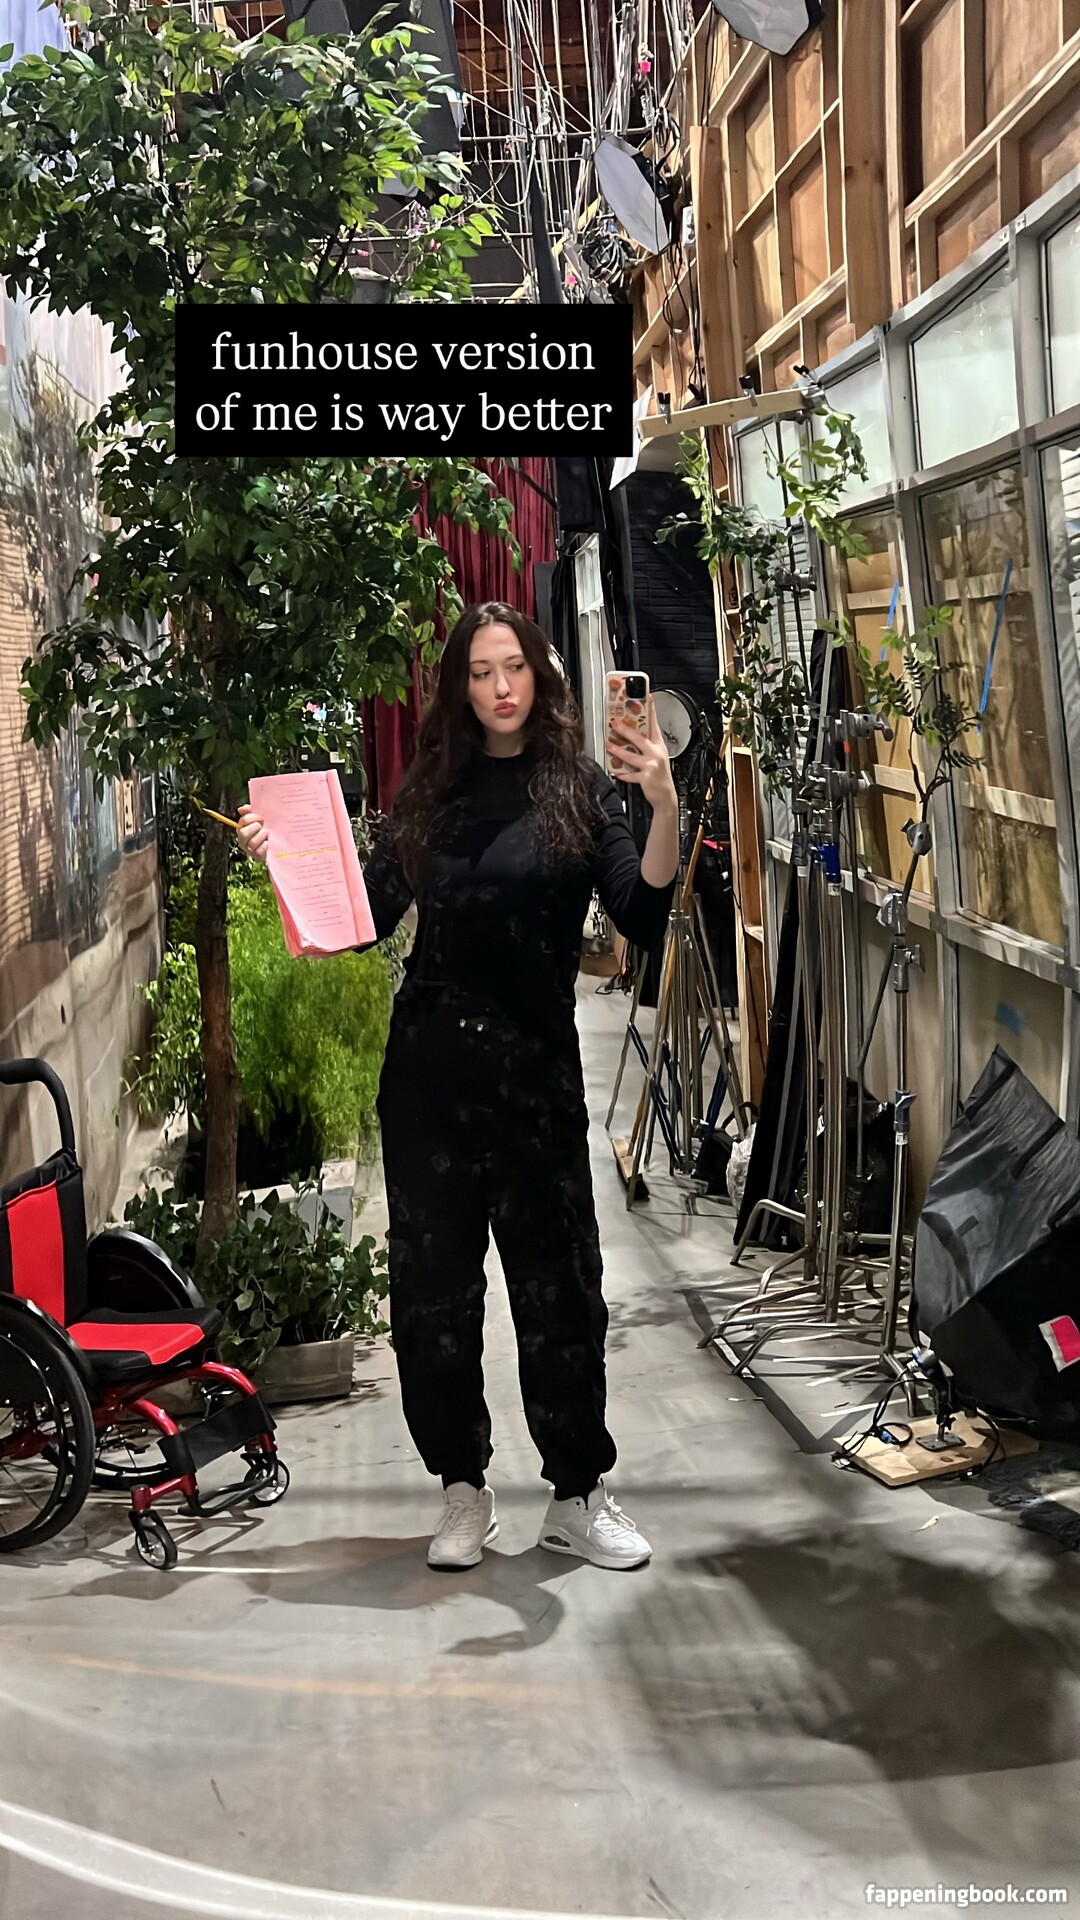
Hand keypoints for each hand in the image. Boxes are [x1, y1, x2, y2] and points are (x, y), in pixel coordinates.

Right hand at [237, 803, 269, 864]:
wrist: (279, 844)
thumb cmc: (268, 828)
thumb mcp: (260, 818)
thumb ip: (251, 811)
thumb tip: (242, 809)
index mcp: (243, 828)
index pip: (243, 821)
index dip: (252, 817)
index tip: (261, 817)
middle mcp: (243, 839)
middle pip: (243, 833)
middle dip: (255, 828)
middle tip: (262, 826)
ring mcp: (250, 849)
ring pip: (252, 843)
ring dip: (261, 836)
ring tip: (267, 833)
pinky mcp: (257, 856)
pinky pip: (258, 852)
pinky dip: (264, 846)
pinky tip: (268, 843)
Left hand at [608, 697, 677, 811]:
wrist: (666, 797)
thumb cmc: (660, 777)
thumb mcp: (657, 758)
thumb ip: (646, 747)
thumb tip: (630, 736)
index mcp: (659, 746)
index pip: (655, 725)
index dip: (651, 711)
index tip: (648, 697)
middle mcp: (656, 754)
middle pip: (639, 738)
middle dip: (625, 730)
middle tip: (614, 723)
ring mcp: (652, 765)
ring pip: (631, 755)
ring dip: (618, 750)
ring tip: (608, 744)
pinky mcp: (646, 777)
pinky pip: (630, 775)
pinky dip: (622, 774)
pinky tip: (615, 771)